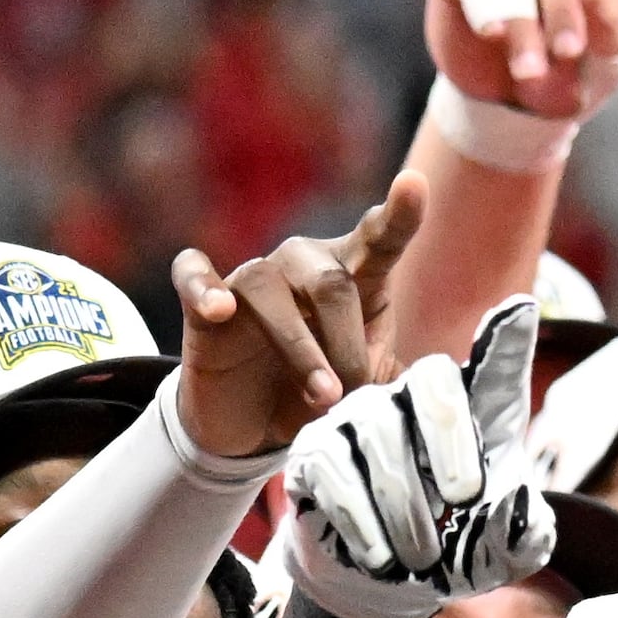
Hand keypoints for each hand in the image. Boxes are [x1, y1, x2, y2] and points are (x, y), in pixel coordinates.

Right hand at [171, 173, 421, 458]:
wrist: (255, 432)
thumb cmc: (319, 394)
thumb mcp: (365, 389)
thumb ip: (391, 378)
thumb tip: (423, 388)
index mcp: (354, 276)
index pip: (379, 239)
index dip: (398, 214)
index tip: (414, 184)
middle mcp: (304, 265)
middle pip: (330, 283)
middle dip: (347, 347)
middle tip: (352, 398)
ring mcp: (253, 281)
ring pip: (272, 292)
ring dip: (301, 349)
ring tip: (321, 397)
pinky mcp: (205, 307)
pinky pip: (194, 276)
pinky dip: (203, 287)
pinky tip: (219, 308)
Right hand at [280, 295, 552, 617]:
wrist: (391, 587)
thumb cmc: (460, 551)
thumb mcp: (502, 556)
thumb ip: (524, 536)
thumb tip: (514, 502)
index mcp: (479, 411)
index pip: (496, 364)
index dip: (505, 338)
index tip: (519, 312)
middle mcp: (416, 398)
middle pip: (433, 382)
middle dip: (452, 444)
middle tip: (465, 502)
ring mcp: (360, 417)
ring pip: (379, 428)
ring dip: (404, 500)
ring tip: (421, 556)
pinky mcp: (315, 450)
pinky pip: (333, 466)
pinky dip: (360, 518)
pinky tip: (379, 556)